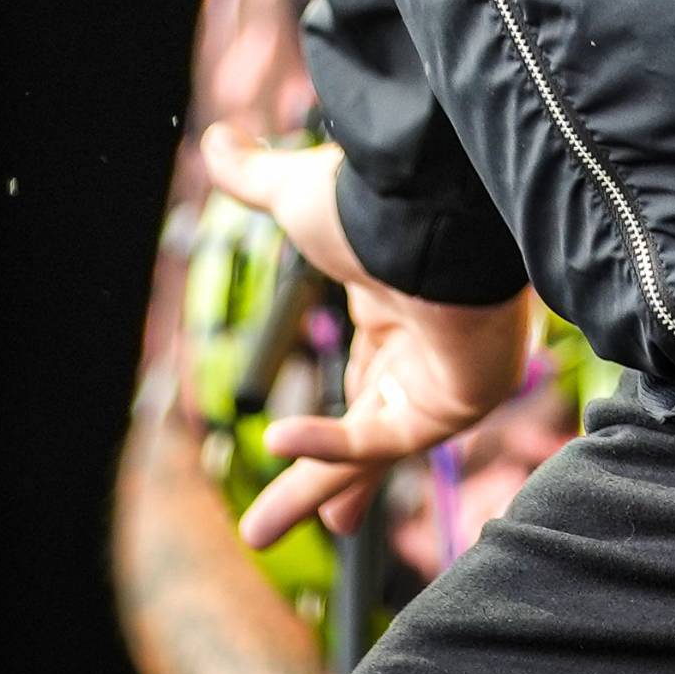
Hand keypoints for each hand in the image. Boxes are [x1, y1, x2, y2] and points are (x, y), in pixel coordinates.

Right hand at [200, 122, 533, 544]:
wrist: (437, 201)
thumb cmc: (378, 200)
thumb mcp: (297, 194)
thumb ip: (254, 178)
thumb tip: (214, 138)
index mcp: (396, 311)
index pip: (362, 382)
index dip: (326, 425)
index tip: (285, 449)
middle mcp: (424, 351)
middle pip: (363, 432)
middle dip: (318, 481)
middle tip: (268, 528)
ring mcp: (444, 378)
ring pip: (369, 450)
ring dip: (314, 488)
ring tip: (255, 535)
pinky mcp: (460, 400)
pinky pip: (386, 436)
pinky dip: (332, 445)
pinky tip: (282, 445)